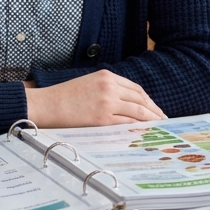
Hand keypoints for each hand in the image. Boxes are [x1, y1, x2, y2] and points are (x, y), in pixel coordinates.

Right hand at [26, 70, 165, 127]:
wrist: (47, 104)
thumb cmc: (64, 97)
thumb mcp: (89, 84)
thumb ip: (109, 89)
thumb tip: (129, 103)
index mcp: (107, 76)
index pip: (136, 89)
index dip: (148, 100)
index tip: (155, 109)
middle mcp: (109, 87)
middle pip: (140, 99)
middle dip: (154, 110)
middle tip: (163, 120)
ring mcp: (107, 102)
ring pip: (138, 111)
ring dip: (151, 120)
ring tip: (158, 127)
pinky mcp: (102, 118)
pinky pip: (126, 123)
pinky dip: (138, 128)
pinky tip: (143, 132)